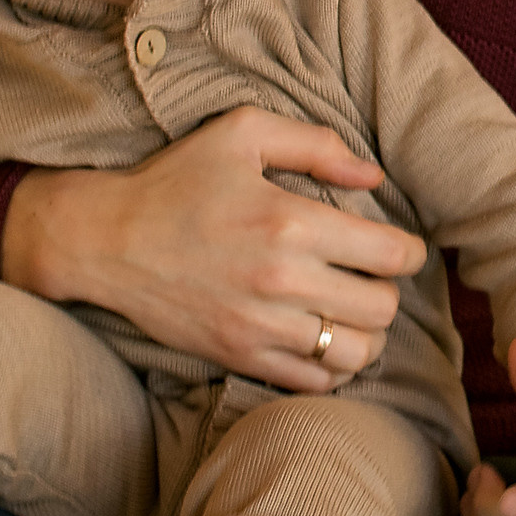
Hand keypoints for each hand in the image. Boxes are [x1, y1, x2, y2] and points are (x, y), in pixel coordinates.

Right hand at [4, 107, 427, 392]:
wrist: (105, 240)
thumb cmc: (175, 180)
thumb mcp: (241, 133)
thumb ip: (316, 145)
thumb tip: (373, 178)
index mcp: (290, 222)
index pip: (389, 255)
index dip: (410, 252)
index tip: (401, 247)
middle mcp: (281, 280)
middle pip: (381, 309)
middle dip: (388, 291)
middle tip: (372, 277)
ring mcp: (259, 327)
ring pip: (355, 353)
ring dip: (365, 334)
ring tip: (351, 311)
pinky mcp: (239, 357)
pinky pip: (314, 382)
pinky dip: (331, 366)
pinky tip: (321, 338)